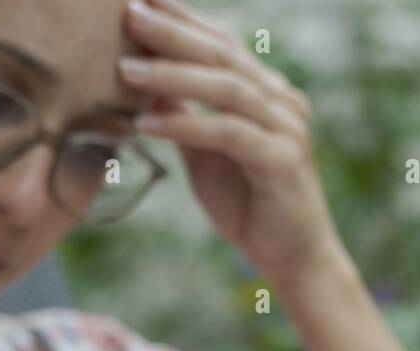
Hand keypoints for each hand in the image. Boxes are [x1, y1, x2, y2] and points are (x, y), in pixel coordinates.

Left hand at [120, 0, 344, 289]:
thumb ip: (185, 116)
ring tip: (126, 69)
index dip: (182, 19)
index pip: (220, 44)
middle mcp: (280, 100)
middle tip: (129, 13)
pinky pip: (228, 133)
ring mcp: (286, 128)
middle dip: (173, 33)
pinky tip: (148, 123)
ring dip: (171, 75)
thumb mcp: (205, 154)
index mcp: (265, 92)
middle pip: (222, 55)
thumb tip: (146, 80)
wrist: (293, 258)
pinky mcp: (282, 160)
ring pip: (225, 88)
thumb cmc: (249, 205)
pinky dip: (187, 125)